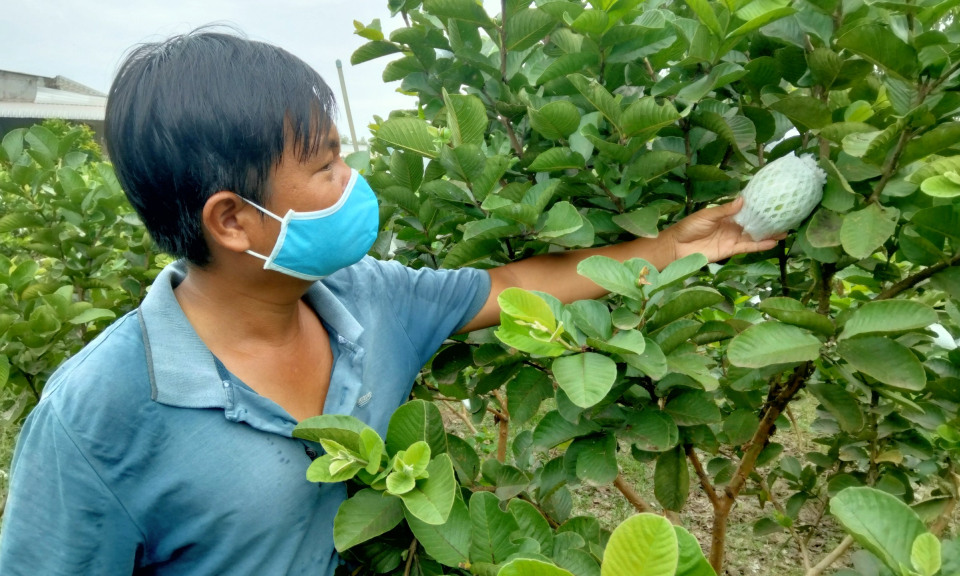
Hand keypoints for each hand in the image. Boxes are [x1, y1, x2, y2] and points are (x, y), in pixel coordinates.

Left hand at [662, 197, 785, 262]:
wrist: (677, 246)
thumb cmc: (689, 227)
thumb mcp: (707, 215)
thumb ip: (725, 210)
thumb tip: (743, 200)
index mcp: (726, 215)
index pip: (746, 210)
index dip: (759, 207)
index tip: (774, 203)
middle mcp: (732, 227)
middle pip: (753, 224)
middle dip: (768, 222)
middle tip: (786, 219)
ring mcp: (732, 239)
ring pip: (754, 236)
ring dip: (768, 235)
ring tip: (785, 232)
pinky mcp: (730, 251)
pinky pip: (747, 248)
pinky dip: (759, 246)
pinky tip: (772, 243)